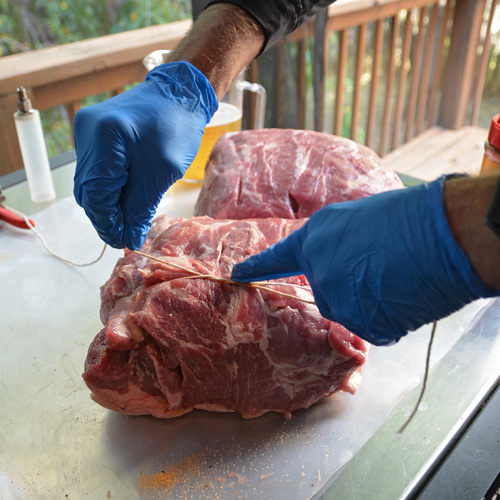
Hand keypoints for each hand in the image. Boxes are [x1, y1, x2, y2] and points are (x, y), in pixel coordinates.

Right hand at [73, 61, 217, 248]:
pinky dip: (110, 188)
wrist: (179, 93)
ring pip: (90, 183)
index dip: (108, 223)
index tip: (123, 241)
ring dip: (109, 204)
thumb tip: (129, 238)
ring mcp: (87, 132)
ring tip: (130, 220)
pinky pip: (96, 171)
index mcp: (104, 137)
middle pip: (88, 190)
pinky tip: (127, 198)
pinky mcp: (94, 135)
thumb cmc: (176, 127)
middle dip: (107, 216)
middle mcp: (87, 133)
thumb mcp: (162, 172)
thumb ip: (142, 207)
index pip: (96, 194)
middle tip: (127, 235)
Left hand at [231, 177, 498, 344]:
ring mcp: (336, 298)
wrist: (439, 234)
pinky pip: (369, 324)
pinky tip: (401, 294)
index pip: (277, 257)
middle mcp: (317, 270)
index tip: (236, 274)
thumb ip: (337, 242)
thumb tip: (339, 260)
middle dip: (347, 284)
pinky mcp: (359, 322)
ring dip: (368, 300)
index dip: (257, 266)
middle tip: (378, 268)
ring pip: (349, 308)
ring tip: (394, 278)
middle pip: (325, 290)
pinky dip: (385, 315)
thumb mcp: (359, 218)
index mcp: (315, 238)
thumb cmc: (405, 217)